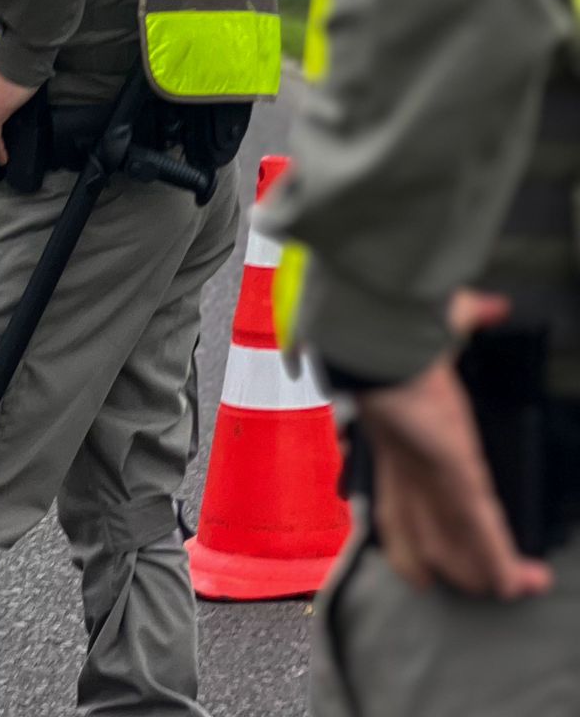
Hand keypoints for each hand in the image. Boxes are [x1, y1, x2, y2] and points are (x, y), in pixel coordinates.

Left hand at [358, 290, 553, 600]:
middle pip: (427, 532)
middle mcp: (412, 462)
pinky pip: (482, 527)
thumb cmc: (396, 329)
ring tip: (508, 589)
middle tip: (477, 582)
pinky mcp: (457, 470)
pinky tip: (517, 583)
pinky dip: (500, 560)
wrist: (378, 332)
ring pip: (457, 539)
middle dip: (452, 561)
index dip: (413, 532)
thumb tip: (492, 306)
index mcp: (400, 435)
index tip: (424, 554)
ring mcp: (434, 471)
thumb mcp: (435, 328)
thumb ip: (465, 318)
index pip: (403, 499)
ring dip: (482, 569)